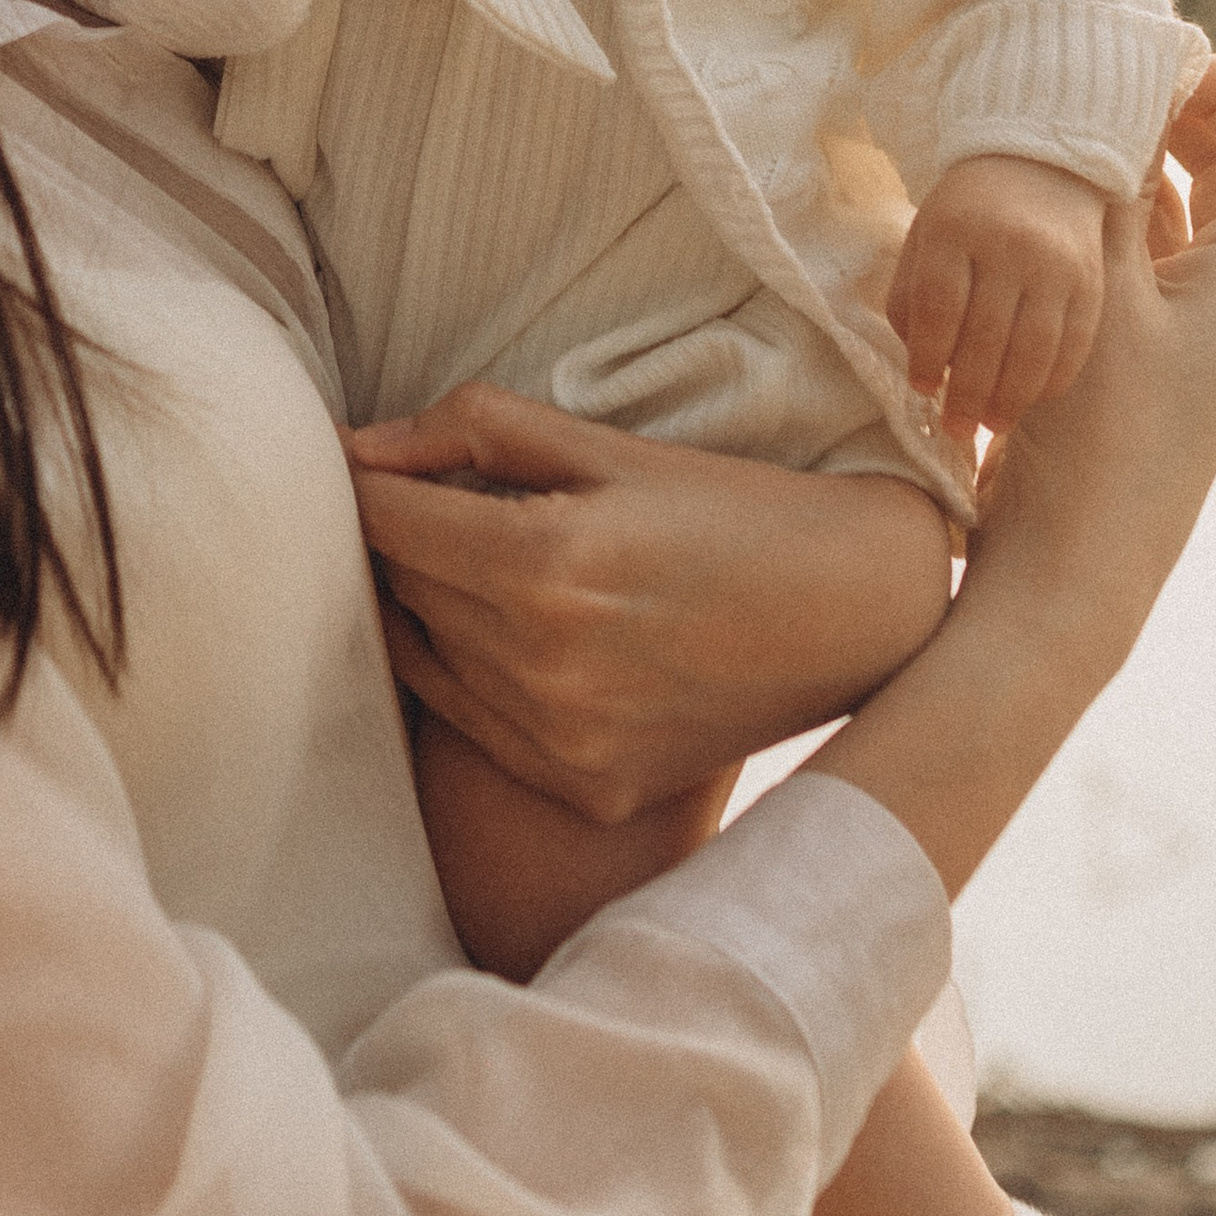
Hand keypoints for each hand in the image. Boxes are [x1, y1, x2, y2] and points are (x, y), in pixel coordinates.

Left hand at [345, 390, 953, 824]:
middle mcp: (541, 659)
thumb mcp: (612, 445)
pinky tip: (531, 638)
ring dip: (439, 607)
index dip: (365, 484)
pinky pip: (474, 724)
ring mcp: (561, 737)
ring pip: (426, 654)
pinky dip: (478, 676)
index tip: (371, 466)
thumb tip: (357, 447)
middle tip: (448, 505)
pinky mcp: (583, 786)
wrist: (858, 615)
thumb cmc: (733, 508)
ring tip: (500, 568)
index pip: (383, 519)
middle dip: (407, 538)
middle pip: (400, 584)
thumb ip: (475, 429)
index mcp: (545, 558)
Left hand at [887, 153, 1107, 444]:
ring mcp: (1059, 264)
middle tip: (954, 428)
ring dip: (1012, 397)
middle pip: (988, 336)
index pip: (940, 306)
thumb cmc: (968, 210)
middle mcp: (1012, 246)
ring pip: (1035, 348)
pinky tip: (1030, 399)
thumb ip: (911, 297)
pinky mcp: (1092, 282)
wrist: (1042, 162)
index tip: (922, 389)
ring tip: (991, 425)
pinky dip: (1051, 380)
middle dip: (968, 393)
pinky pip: (1075, 344)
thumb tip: (920, 365)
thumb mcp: (925, 236)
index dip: (929, 356)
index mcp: (957, 230)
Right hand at [965, 59, 1215, 616]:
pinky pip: (1136, 257)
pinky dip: (1098, 222)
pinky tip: (1034, 214)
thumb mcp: (1099, 295)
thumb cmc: (1097, 437)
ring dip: (1125, 171)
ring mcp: (1191, 323)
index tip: (1150, 72)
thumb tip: (1107, 114)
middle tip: (1090, 92)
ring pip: (1177, 211)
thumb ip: (1107, 197)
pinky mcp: (1143, 351)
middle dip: (1169, 119)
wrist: (1071, 562)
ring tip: (1053, 144)